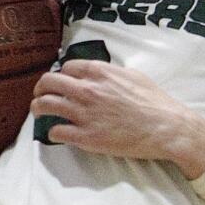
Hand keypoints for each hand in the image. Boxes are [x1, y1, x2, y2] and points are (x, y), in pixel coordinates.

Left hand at [30, 60, 204, 176]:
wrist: (166, 128)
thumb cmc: (155, 102)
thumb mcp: (134, 75)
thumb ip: (111, 72)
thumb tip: (99, 73)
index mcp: (99, 72)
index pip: (66, 67)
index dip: (63, 74)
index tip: (63, 82)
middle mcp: (87, 90)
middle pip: (48, 82)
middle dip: (41, 88)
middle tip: (40, 94)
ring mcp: (84, 114)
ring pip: (45, 105)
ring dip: (38, 108)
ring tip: (38, 112)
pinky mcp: (85, 137)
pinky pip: (55, 132)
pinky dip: (53, 132)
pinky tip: (57, 133)